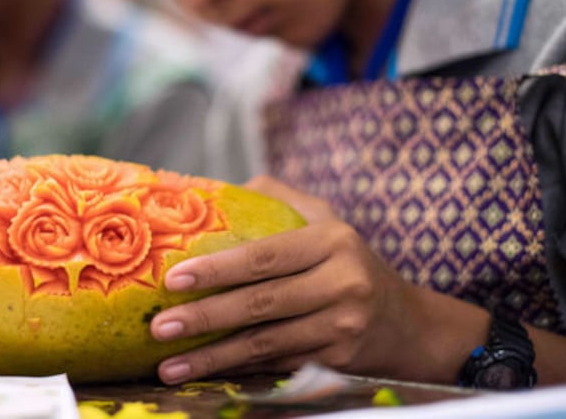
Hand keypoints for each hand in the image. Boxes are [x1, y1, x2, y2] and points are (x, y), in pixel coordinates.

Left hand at [149, 176, 449, 383]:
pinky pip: (277, 366)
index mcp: (333, 241)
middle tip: (159, 327)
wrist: (406, 323)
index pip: (265, 256)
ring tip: (167, 365)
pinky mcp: (339, 363)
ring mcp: (343, 328)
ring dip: (212, 357)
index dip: (218, 269)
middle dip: (205, 317)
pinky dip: (239, 371)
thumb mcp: (325, 220)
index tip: (174, 279)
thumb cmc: (348, 262)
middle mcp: (343, 284)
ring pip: (265, 344)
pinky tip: (205, 373)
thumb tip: (216, 191)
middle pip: (261, 304)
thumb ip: (277, 198)